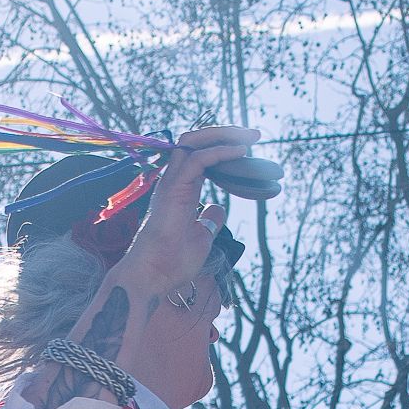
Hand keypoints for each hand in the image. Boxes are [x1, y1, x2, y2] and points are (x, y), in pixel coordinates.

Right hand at [125, 126, 252, 293]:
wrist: (154, 276)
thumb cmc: (172, 262)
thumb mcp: (201, 237)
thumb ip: (210, 220)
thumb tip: (219, 209)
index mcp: (180, 189)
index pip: (200, 156)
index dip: (223, 148)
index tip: (248, 150)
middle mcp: (174, 181)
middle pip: (195, 142)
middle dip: (224, 133)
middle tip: (254, 135)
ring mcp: (172, 184)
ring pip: (193, 143)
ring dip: (223, 136)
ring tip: (251, 137)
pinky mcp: (174, 190)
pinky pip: (198, 160)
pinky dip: (220, 152)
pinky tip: (241, 153)